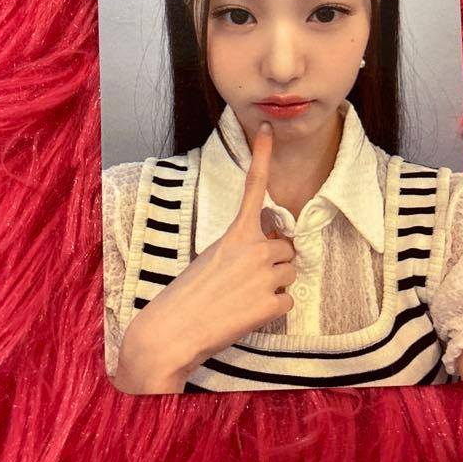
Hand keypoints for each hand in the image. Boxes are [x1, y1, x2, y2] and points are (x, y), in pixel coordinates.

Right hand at [114, 121, 296, 393]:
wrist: (172, 332)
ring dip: (274, 287)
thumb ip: (243, 248)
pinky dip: (273, 311)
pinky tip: (247, 315)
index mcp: (235, 233)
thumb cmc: (187, 296)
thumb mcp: (212, 258)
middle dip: (273, 263)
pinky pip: (288, 302)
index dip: (264, 156)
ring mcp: (265, 276)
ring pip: (290, 274)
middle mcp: (254, 248)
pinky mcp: (270, 304)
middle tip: (245, 281)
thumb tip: (271, 252)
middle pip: (286, 248)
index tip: (270, 129)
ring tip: (243, 299)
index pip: (254, 187)